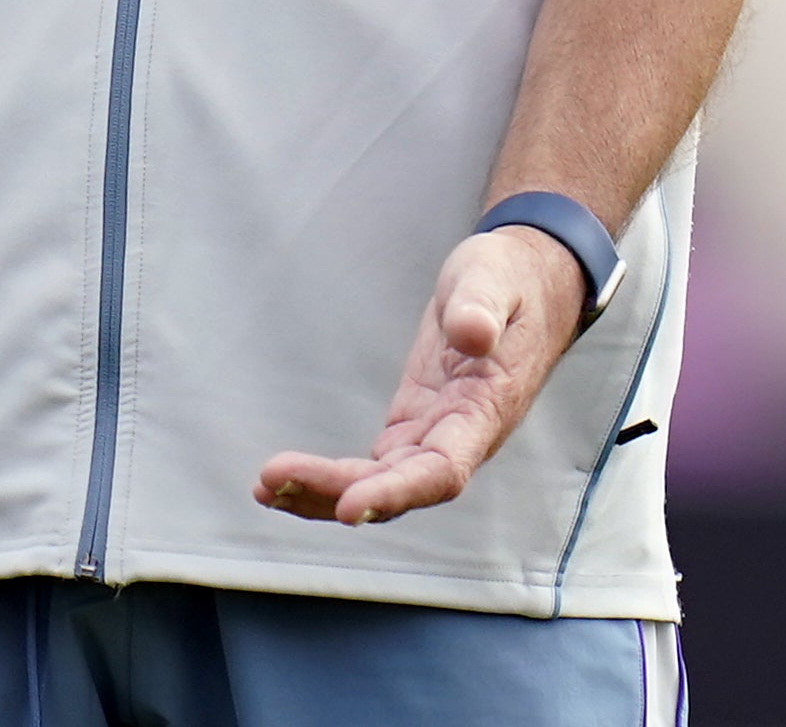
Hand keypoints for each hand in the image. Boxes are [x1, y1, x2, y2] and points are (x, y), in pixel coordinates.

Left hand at [252, 224, 584, 524]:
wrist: (520, 286)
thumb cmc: (509, 282)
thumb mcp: (494, 278)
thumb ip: (482, 307)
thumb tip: (473, 334)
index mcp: (485, 412)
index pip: (442, 471)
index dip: (397, 492)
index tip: (349, 506)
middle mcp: (460, 438)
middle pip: (399, 486)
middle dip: (336, 490)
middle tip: (270, 482)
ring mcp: (433, 436)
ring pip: (379, 484)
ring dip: (323, 493)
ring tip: (265, 489)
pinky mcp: (411, 426)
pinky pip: (370, 466)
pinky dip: (328, 477)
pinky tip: (282, 480)